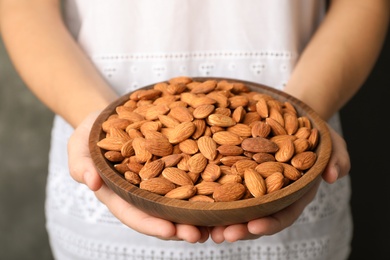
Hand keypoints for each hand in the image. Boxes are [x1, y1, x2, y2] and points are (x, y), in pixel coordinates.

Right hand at [67, 111, 209, 242]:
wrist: (109, 116)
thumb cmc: (91, 133)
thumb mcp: (78, 146)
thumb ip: (81, 164)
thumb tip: (91, 182)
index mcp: (119, 194)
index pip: (135, 214)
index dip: (151, 224)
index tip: (169, 231)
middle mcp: (141, 191)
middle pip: (162, 213)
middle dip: (180, 226)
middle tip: (199, 234)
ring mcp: (158, 178)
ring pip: (178, 199)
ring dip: (195, 212)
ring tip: (216, 221)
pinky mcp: (171, 162)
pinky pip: (188, 174)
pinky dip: (203, 184)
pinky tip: (219, 187)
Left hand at [209, 125, 350, 242]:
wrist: (291, 118)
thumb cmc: (313, 134)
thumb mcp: (330, 142)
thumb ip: (337, 158)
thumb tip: (332, 175)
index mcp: (293, 194)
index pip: (282, 214)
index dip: (269, 223)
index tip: (254, 226)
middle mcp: (271, 194)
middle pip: (254, 217)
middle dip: (238, 228)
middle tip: (222, 235)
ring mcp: (253, 185)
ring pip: (235, 207)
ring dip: (220, 218)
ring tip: (203, 225)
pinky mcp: (237, 171)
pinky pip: (222, 184)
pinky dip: (209, 193)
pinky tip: (194, 196)